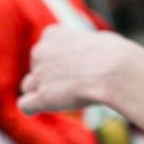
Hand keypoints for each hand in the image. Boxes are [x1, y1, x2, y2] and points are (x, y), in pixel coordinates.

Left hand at [20, 26, 138, 112]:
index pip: (44, 49)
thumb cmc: (116, 55)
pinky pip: (25, 105)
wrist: (117, 71)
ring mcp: (39, 74)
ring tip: (66, 96)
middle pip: (35, 69)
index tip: (71, 67)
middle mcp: (40, 51)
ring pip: (28, 86)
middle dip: (48, 77)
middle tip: (72, 83)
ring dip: (41, 92)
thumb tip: (83, 56)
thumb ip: (81, 47)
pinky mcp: (41, 96)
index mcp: (52, 34)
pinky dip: (33, 108)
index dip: (55, 61)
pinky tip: (43, 109)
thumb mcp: (98, 40)